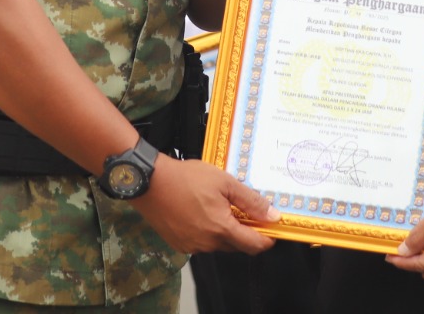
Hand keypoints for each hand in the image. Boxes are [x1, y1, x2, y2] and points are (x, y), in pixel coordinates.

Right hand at [131, 155, 278, 254]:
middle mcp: (207, 243)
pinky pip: (201, 243)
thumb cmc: (187, 178)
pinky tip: (201, 212)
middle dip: (244, 232)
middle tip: (242, 210)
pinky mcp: (179, 244)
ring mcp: (191, 246)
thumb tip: (272, 215)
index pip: (254, 245)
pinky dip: (206, 232)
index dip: (266, 239)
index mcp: (221, 229)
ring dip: (224, 231)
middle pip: (236, 245)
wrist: (150, 182)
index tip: (271, 228)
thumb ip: (250, 201)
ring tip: (217, 206)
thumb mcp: (224, 182)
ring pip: (218, 244)